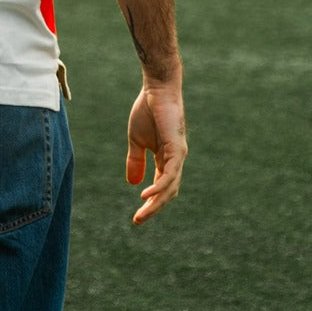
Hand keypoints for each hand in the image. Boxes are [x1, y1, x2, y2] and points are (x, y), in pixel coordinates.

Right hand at [125, 81, 186, 225]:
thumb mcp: (136, 140)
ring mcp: (178, 156)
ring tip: (141, 214)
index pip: (161, 186)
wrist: (156, 90)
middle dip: (153, 208)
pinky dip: (159, 187)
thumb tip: (134, 184)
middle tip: (138, 220)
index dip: (150, 201)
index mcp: (165, 159)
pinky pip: (169, 174)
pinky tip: (146, 195)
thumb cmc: (147, 110)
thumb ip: (135, 161)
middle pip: (168, 192)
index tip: (136, 216)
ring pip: (170, 187)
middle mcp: (175, 161)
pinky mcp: (177, 149)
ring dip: (156, 203)